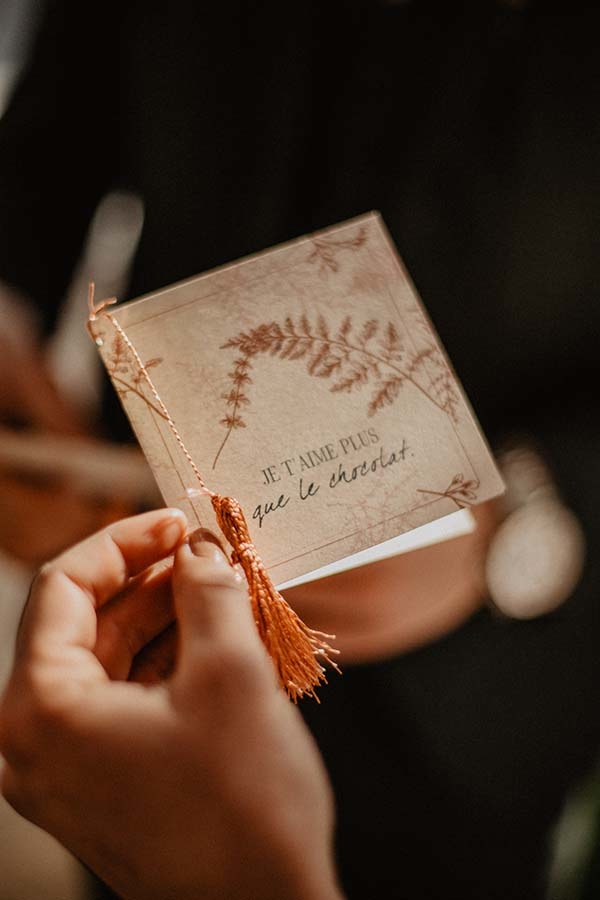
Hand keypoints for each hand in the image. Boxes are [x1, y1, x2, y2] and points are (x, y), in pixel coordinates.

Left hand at [0, 509, 341, 899]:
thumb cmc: (244, 803)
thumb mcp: (231, 672)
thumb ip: (207, 590)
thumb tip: (198, 547)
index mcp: (41, 709)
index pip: (63, 586)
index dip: (124, 541)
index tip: (179, 522)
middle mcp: (35, 742)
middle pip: (82, 624)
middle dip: (148, 580)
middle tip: (206, 552)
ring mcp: (65, 770)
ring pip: (105, 661)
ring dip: (161, 618)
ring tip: (218, 588)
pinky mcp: (101, 786)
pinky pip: (120, 701)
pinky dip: (163, 662)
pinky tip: (211, 637)